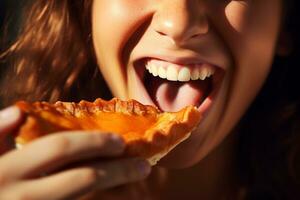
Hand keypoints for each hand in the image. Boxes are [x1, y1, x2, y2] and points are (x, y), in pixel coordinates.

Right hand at [0, 106, 150, 199]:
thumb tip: (17, 112)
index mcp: (8, 170)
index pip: (60, 148)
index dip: (93, 142)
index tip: (120, 141)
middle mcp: (24, 197)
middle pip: (83, 180)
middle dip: (117, 172)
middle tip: (143, 166)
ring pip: (82, 197)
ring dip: (112, 186)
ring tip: (136, 176)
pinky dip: (93, 196)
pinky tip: (110, 187)